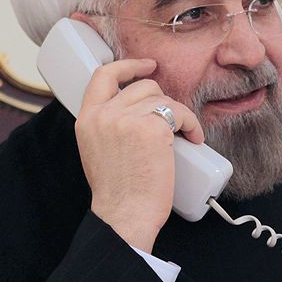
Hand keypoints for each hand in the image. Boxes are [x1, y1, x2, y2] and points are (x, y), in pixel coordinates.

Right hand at [75, 58, 203, 252]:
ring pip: (163, 99)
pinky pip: (180, 113)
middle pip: (142, 86)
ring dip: (179, 115)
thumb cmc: (117, 192)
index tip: (146, 66)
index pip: (103, 76)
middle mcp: (104, 114)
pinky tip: (194, 138)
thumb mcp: (97, 150)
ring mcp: (127, 119)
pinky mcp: (152, 128)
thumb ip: (107, 126)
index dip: (127, 66)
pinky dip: (192, 124)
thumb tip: (134, 111)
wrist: (124, 215)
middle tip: (171, 120)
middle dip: (162, 100)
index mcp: (87, 119)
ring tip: (184, 134)